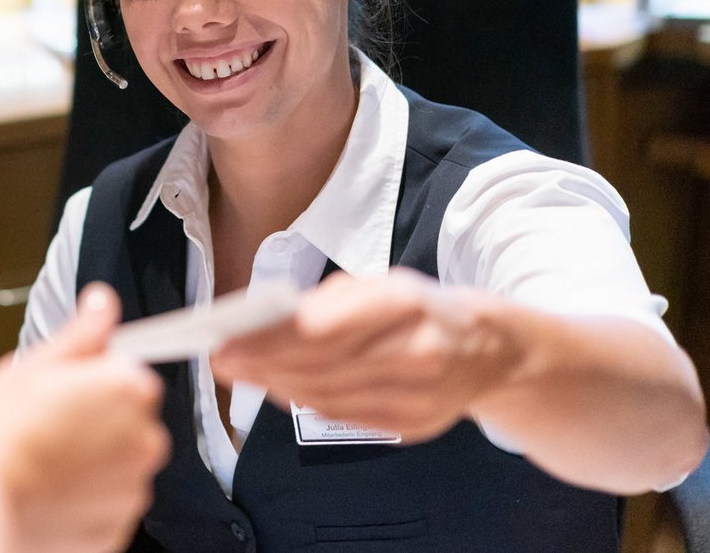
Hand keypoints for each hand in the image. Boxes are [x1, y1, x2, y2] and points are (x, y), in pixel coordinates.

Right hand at [0, 283, 168, 552]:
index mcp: (126, 387)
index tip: (63, 387)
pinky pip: (106, 501)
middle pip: (129, 416)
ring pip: (118, 461)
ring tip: (42, 459)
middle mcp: (143, 440)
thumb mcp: (28, 366)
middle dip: (96, 417)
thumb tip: (103, 303)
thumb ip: (80, 334)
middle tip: (45, 421)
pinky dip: (84, 497)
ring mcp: (132, 490)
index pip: (128, 368)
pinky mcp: (117, 529)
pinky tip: (47, 489)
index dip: (91, 376)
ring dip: (92, 459)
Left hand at [211, 268, 521, 442]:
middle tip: (219, 357)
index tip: (227, 339)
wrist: (490, 350)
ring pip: (327, 396)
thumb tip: (266, 319)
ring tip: (239, 371)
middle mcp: (416, 354)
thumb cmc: (422, 308)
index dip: (270, 339)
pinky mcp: (412, 426)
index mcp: (408, 305)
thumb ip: (328, 301)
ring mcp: (418, 397)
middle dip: (262, 363)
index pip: (324, 328)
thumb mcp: (383, 283)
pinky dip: (303, 401)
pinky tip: (276, 387)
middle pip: (320, 366)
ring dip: (275, 384)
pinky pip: (342, 416)